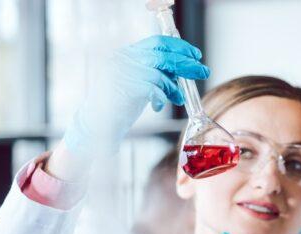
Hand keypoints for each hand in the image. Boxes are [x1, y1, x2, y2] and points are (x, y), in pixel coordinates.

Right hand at [63, 35, 209, 157]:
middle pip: (163, 54)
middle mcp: (123, 58)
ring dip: (174, 86)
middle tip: (203, 71)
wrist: (97, 124)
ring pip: (160, 72)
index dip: (180, 47)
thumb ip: (157, 72)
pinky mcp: (125, 86)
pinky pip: (154, 88)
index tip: (195, 54)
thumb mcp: (141, 82)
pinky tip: (158, 105)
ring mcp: (123, 71)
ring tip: (177, 98)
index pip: (158, 42)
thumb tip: (183, 69)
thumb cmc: (120, 104)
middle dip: (187, 63)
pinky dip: (162, 97)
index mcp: (127, 53)